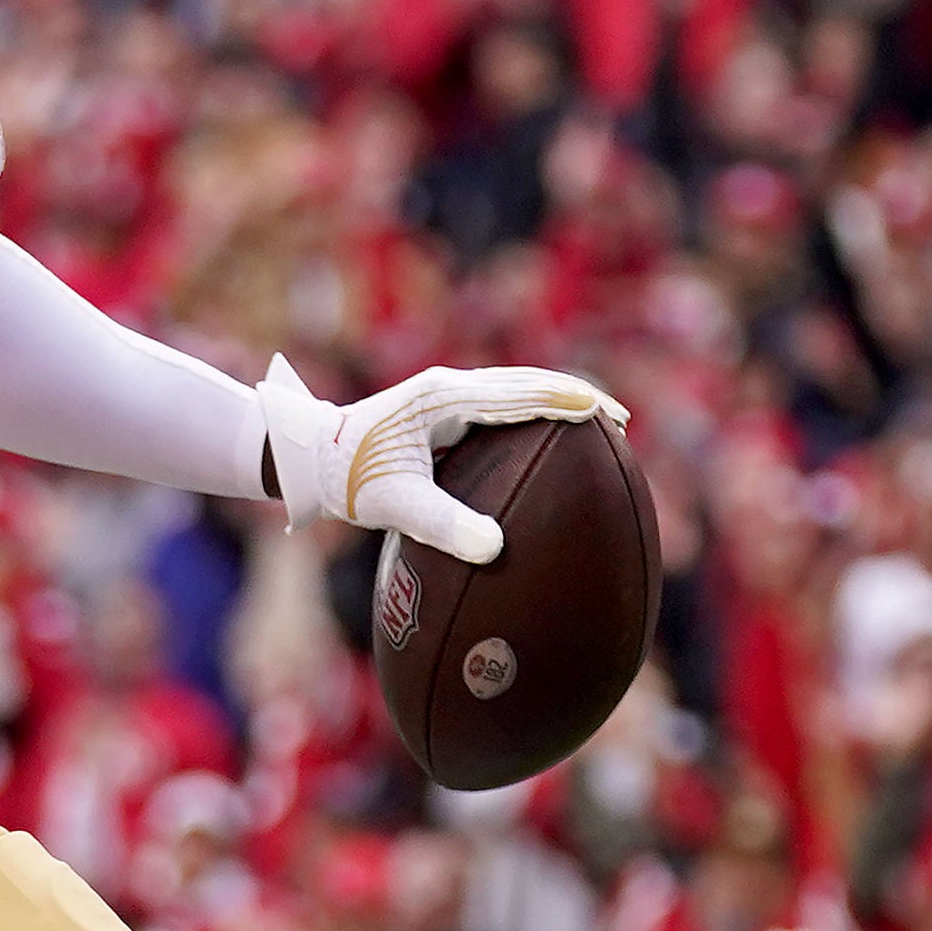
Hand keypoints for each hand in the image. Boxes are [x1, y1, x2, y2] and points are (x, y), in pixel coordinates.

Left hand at [254, 361, 630, 560]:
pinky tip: (549, 439)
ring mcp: (446, 395)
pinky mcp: (442, 409)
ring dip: (557, 400)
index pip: (521, 393)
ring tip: (599, 424)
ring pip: (517, 388)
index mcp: (444, 397)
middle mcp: (449, 387)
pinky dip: (533, 413)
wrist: (310, 459)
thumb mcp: (397, 506)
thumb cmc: (349, 480)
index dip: (567, 403)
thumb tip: (496, 548)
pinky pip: (500, 405)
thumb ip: (445, 526)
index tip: (607, 416)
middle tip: (621, 421)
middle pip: (528, 382)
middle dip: (576, 397)